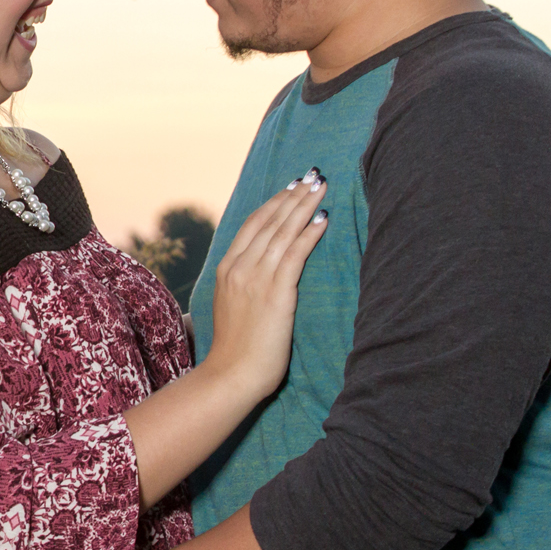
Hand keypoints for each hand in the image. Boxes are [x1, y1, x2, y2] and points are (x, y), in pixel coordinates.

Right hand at [201, 170, 328, 402]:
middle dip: (293, 196)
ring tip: (321, 187)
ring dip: (304, 206)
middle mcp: (239, 267)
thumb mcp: (232, 307)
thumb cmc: (235, 349)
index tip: (291, 187)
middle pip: (269, 221)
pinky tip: (323, 219)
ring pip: (282, 232)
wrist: (232, 374)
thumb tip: (255, 275)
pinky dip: (309, 234)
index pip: (252, 225)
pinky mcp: (275, 293)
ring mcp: (256, 279)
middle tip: (312, 175)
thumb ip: (241, 285)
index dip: (274, 203)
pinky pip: (294, 255)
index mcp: (227, 268)